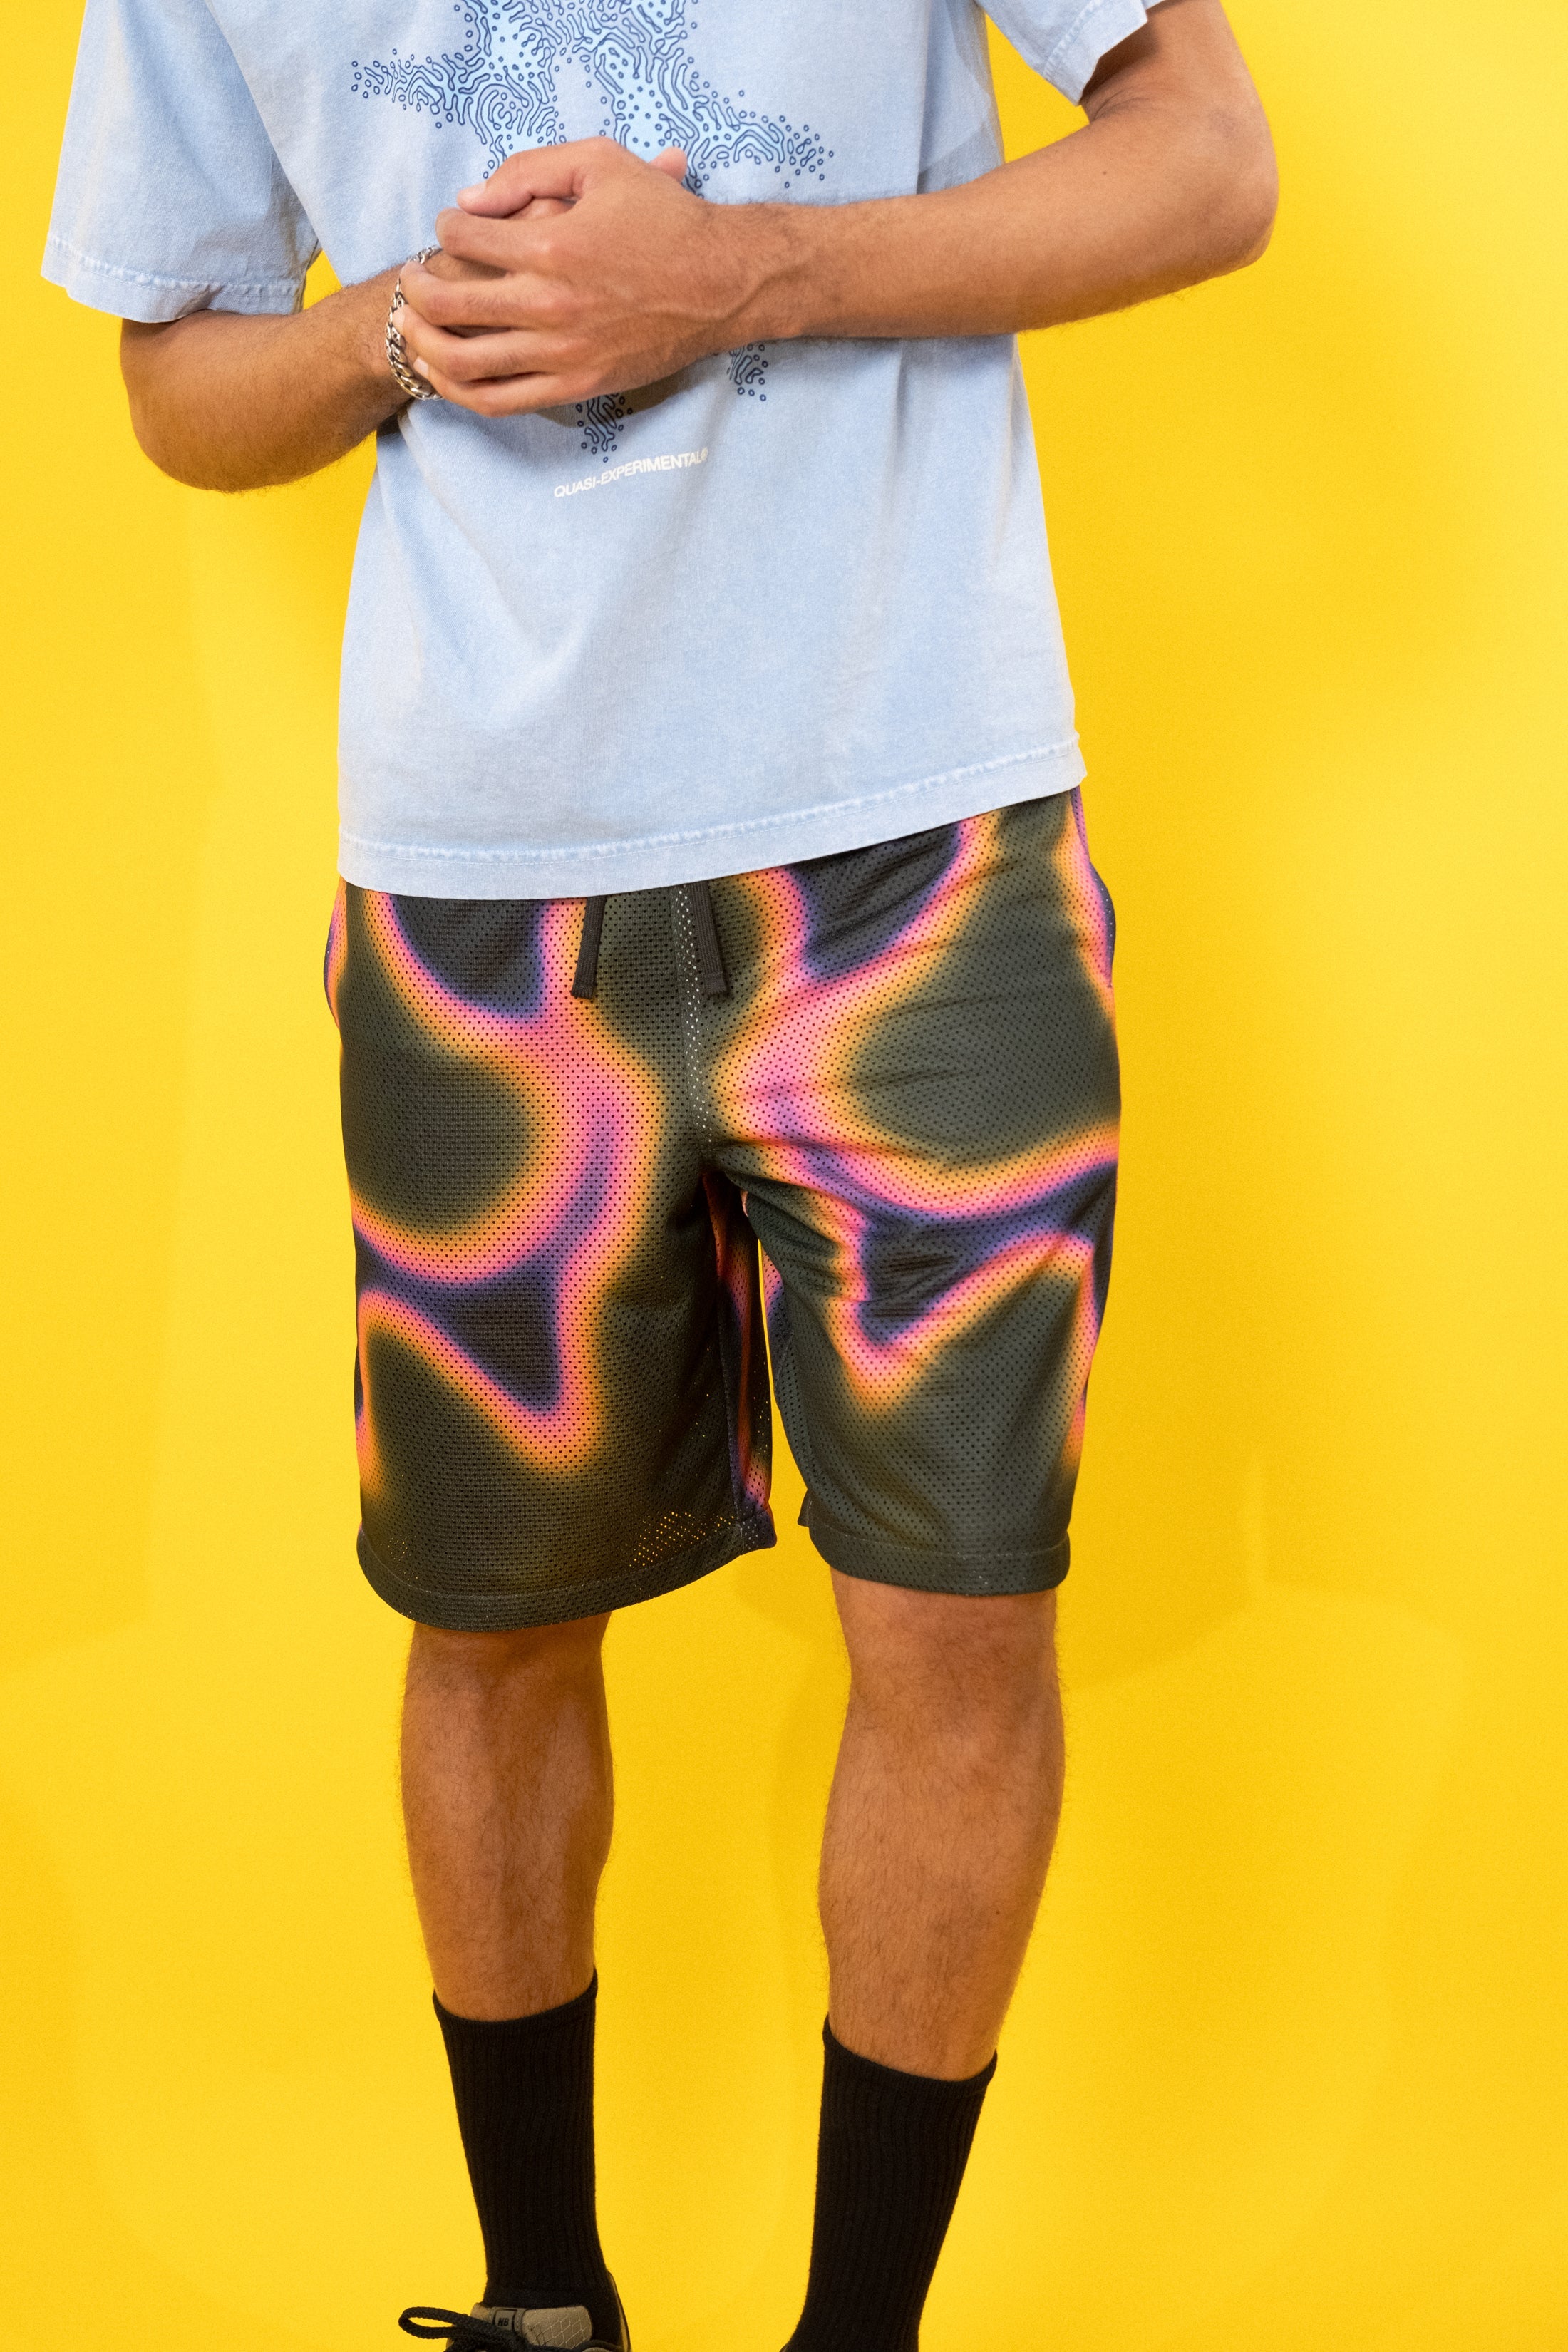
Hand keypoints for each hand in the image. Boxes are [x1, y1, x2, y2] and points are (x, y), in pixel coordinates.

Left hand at [395, 139, 773, 414]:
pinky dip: (460, 389)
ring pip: (464, 362)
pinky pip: (499, 400)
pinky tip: (445, 371)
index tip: (451, 227)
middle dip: (417, 286)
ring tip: (414, 326)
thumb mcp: (601, 163)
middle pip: (448, 303)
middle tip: (414, 276)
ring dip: (425, 343)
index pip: (463, 236)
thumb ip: (529, 171)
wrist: (721, 284)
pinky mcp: (576, 385)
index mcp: (551, 245)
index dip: (446, 227)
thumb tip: (469, 203)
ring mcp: (561, 353)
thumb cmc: (664, 218)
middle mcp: (550, 305)